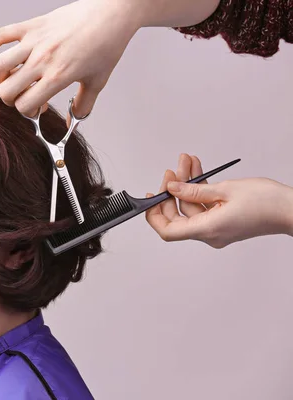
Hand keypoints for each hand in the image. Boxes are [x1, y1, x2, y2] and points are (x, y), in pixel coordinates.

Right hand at [0, 0, 142, 117]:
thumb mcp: (97, 81)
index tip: (37, 107)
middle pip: (7, 89)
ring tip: (14, 78)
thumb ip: (83, 105)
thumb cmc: (106, 45)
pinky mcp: (31, 26)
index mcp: (58, 76)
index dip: (27, 111)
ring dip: (2, 78)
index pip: (25, 105)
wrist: (111, 13)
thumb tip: (72, 121)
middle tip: (24, 95)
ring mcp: (34, 41)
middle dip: (12, 99)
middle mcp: (43, 59)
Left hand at [145, 154, 292, 247]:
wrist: (292, 209)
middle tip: (172, 171)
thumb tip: (171, 188)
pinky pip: (204, 206)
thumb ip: (194, 190)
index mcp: (207, 230)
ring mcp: (216, 228)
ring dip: (187, 184)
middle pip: (178, 216)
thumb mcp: (225, 190)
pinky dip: (199, 190)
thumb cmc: (267, 202)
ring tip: (187, 162)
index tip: (151, 197)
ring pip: (192, 207)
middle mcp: (210, 234)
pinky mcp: (223, 221)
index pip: (168, 231)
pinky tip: (197, 171)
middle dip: (172, 190)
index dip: (154, 215)